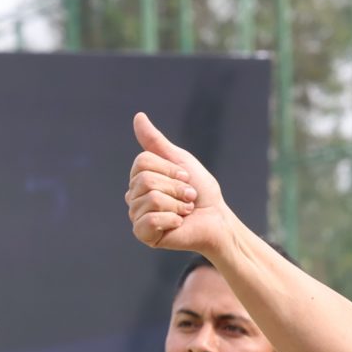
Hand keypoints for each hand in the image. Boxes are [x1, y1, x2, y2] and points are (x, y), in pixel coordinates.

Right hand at [125, 112, 233, 255]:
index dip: (169, 169)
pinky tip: (178, 224)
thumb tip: (138, 116)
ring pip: (150, 199)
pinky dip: (172, 220)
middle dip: (176, 187)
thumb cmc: (201, 191)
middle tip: (189, 197)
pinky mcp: (144, 235)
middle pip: (145, 180)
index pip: (142, 162)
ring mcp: (137, 216)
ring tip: (186, 210)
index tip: (186, 178)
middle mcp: (134, 197)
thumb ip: (156, 142)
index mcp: (140, 178)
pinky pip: (150, 220)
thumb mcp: (180, 160)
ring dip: (177, 204)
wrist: (217, 219)